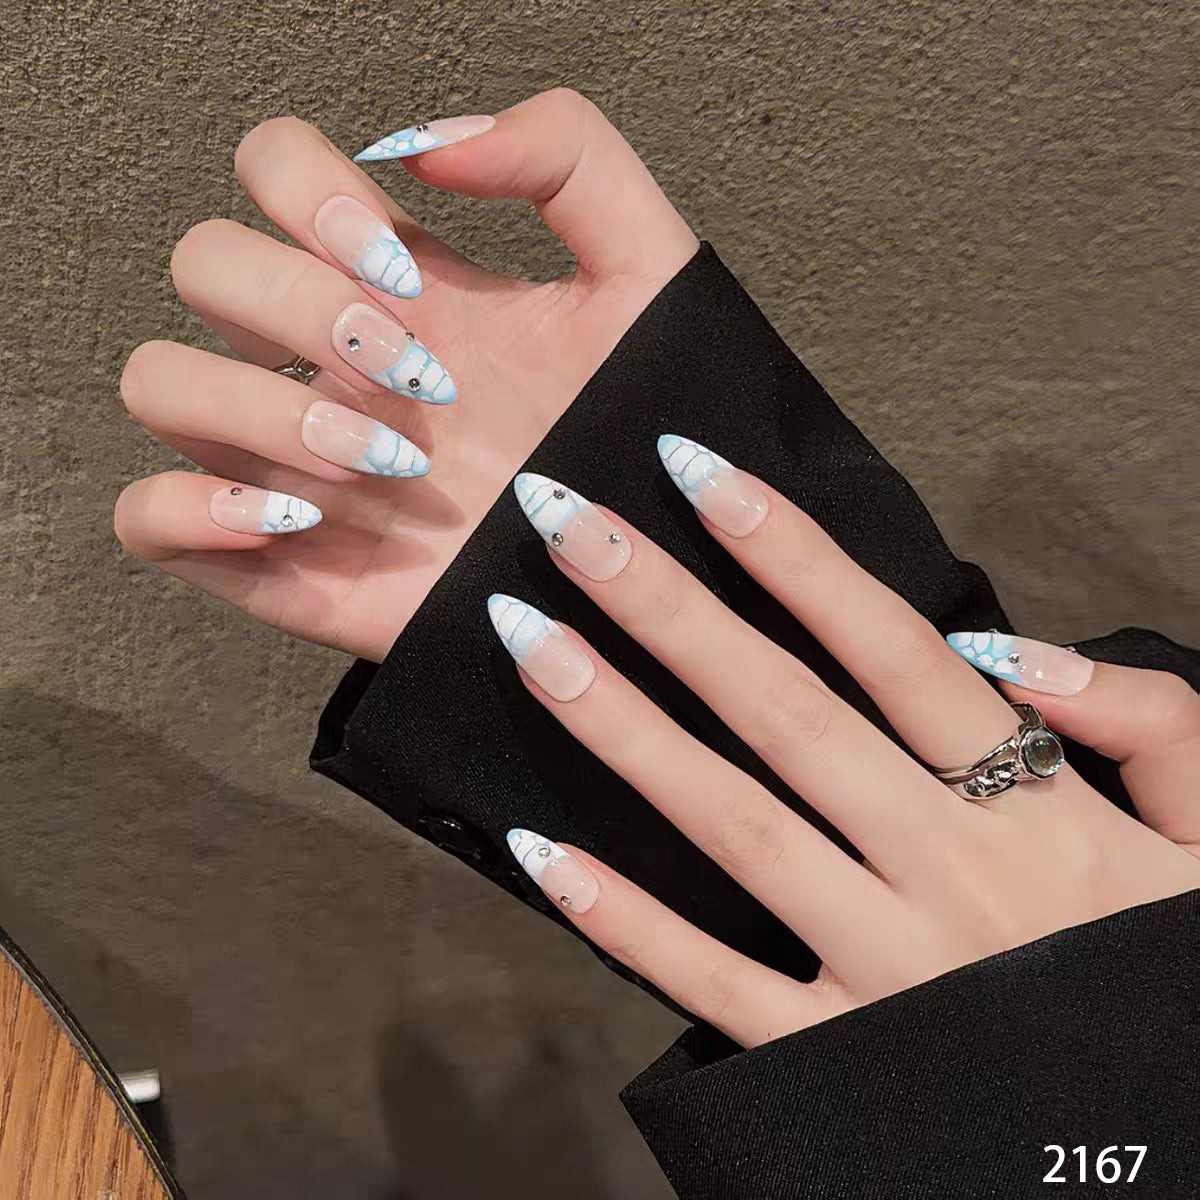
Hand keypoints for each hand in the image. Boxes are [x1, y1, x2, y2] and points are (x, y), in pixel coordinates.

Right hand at [114, 90, 696, 660]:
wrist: (648, 581)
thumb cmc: (647, 435)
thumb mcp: (647, 276)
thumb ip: (570, 159)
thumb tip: (422, 145)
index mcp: (406, 288)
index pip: (274, 169)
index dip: (308, 193)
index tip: (403, 270)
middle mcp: (335, 362)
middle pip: (204, 264)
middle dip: (295, 307)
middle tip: (417, 383)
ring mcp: (299, 460)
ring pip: (159, 382)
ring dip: (249, 409)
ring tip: (378, 466)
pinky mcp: (285, 563)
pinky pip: (146, 518)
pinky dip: (186, 511)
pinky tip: (298, 520)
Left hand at [494, 443, 1199, 1046]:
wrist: (1184, 1172)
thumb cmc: (1175, 986)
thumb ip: (1157, 731)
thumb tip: (1026, 655)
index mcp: (1039, 814)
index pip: (894, 651)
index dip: (793, 555)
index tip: (697, 472)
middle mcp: (948, 878)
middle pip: (787, 716)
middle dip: (670, 610)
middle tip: (563, 522)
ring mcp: (884, 973)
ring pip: (737, 830)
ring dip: (625, 731)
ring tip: (529, 645)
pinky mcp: (837, 1060)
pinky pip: (718, 988)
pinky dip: (629, 923)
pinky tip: (542, 856)